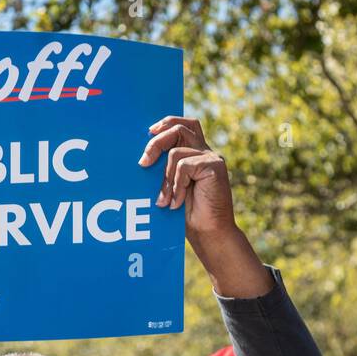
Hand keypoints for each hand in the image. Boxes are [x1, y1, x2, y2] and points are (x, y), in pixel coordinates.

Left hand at [138, 116, 267, 296]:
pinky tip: (176, 203)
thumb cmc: (187, 214)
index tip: (148, 132)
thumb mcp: (170, 187)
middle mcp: (204, 151)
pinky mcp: (215, 165)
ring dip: (165, 179)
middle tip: (143, 164)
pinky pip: (184, 167)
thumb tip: (142, 159)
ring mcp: (211, 157)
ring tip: (163, 200)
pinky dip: (176, 186)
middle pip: (178, 129)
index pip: (182, 125)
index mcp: (194, 152)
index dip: (166, 123)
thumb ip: (163, 170)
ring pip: (176, 152)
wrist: (208, 232)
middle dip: (156, 143)